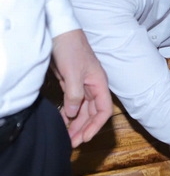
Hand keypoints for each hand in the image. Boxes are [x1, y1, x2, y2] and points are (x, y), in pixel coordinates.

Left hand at [49, 29, 112, 146]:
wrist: (59, 32)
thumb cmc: (71, 49)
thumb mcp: (73, 73)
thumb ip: (74, 95)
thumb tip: (72, 114)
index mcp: (100, 84)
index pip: (103, 111)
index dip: (95, 126)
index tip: (84, 138)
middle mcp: (93, 87)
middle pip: (92, 114)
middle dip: (83, 129)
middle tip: (72, 143)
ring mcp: (82, 85)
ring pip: (82, 110)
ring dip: (75, 124)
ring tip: (66, 137)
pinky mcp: (71, 83)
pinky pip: (72, 103)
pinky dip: (67, 114)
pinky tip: (61, 121)